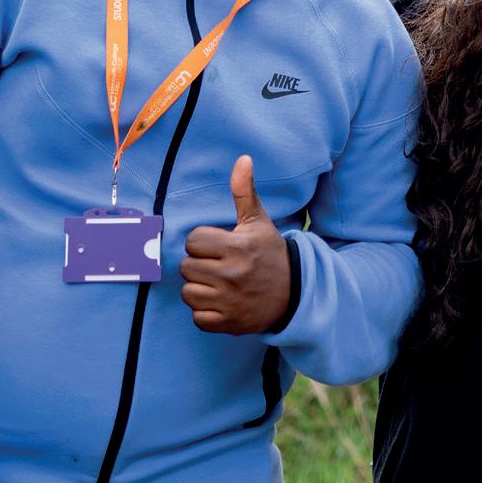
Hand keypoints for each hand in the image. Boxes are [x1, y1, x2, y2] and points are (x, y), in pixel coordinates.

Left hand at [181, 156, 291, 334]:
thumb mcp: (259, 222)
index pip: (193, 241)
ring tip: (218, 283)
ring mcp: (230, 301)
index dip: (203, 242)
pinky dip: (205, 312)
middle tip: (219, 265)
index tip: (219, 246)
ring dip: (199, 288)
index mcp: (239, 247)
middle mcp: (233, 274)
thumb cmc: (270, 253)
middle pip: (186, 267)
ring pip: (188, 292)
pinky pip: (197, 317)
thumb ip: (245, 192)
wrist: (295, 293)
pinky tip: (221, 302)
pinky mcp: (228, 323)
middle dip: (199, 264)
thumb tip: (243, 159)